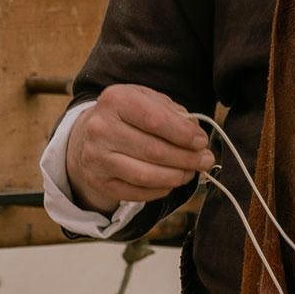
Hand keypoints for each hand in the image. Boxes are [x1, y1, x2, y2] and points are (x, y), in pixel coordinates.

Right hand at [65, 84, 213, 209]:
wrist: (89, 135)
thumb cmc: (129, 116)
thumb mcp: (148, 101)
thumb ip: (174, 114)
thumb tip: (197, 139)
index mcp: (115, 100)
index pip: (156, 120)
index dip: (184, 134)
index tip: (202, 141)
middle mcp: (100, 128)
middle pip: (154, 150)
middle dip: (187, 158)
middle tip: (205, 160)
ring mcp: (95, 157)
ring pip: (146, 176)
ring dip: (176, 177)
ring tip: (190, 172)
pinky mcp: (98, 180)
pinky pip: (136, 193)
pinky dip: (160, 190)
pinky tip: (170, 182)